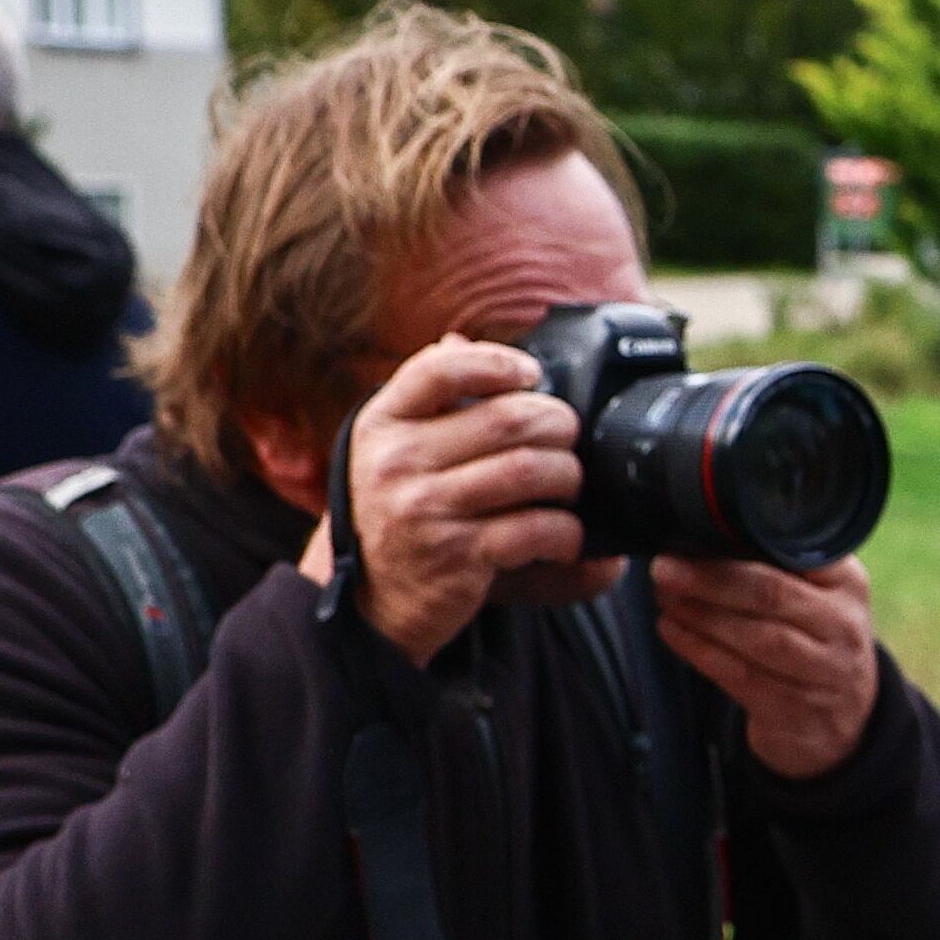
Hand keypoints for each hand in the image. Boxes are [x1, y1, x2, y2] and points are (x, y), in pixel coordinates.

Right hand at [300, 337, 590, 667]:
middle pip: (509, 419)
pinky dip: (566, 533)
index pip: (440, 369)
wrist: (370, 601)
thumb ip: (427, 398)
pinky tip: (566, 536)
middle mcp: (397, 462)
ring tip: (569, 485)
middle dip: (558, 424)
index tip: (532, 375)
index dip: (498, 363)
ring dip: (568, 476)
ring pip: (530, 471)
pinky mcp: (456, 555)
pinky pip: (535, 528)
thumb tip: (458, 338)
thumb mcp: (392, 450)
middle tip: (568, 438)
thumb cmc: (396, 514)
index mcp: (383, 423)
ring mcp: (424, 509)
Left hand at [655, 554, 880, 780]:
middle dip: (712, 580)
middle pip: (773, 596)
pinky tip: (673, 631)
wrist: (844, 720)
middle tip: (666, 569)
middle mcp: (843, 626)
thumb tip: (706, 539)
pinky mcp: (796, 710)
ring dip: (703, 617)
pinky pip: (741, 676)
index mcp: (848, 584)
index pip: (795, 556)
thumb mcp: (819, 596)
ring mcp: (825, 673)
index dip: (741, 546)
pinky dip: (701, 652)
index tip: (696, 537)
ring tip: (666, 599)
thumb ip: (780, 568)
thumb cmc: (816, 641)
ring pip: (757, 639)